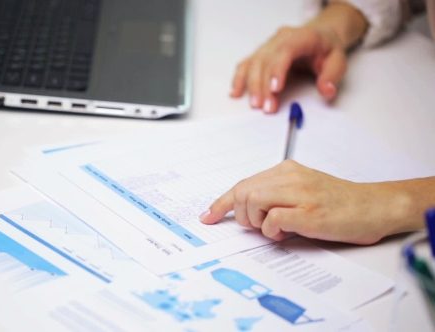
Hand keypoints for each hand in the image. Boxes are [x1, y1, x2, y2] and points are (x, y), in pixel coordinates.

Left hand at [199, 160, 412, 244]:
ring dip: (256, 221)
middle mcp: (290, 177)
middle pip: (242, 191)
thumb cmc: (338, 202)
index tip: (208, 215)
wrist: (374, 207)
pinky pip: (272, 220)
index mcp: (287, 170)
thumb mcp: (303, 190)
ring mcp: (299, 194)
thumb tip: (246, 212)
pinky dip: (272, 231)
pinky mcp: (308, 213)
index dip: (221, 202)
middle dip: (240, 214)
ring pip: (252, 200)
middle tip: (257, 225)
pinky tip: (287, 232)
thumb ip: (276, 195)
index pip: (243, 183)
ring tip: (276, 229)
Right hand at [231, 25, 345, 112]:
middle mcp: (281, 39)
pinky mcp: (261, 54)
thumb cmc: (326, 50)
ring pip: (254, 63)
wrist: (319, 38)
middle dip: (263, 85)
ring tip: (255, 104)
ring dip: (252, 85)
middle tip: (266, 107)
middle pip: (265, 59)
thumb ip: (332, 76)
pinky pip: (246, 64)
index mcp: (301, 37)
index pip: (285, 51)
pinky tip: (236, 93)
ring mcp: (268, 46)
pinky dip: (240, 79)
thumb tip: (326, 91)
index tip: (275, 89)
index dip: (277, 69)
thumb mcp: (337, 61)